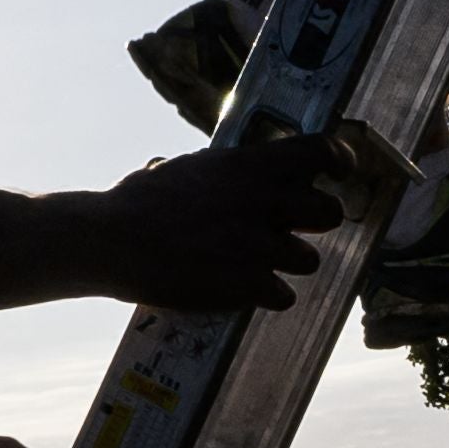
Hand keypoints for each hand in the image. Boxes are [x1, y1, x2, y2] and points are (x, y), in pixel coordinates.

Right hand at [77, 130, 339, 315]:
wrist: (108, 241)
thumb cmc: (137, 202)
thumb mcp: (184, 169)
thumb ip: (224, 170)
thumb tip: (239, 169)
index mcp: (246, 166)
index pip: (320, 152)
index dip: (339, 160)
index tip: (340, 170)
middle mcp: (259, 201)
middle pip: (329, 212)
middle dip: (315, 223)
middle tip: (292, 228)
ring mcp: (255, 244)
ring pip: (308, 260)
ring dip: (286, 264)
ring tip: (254, 263)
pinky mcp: (245, 283)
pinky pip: (283, 295)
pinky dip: (266, 295)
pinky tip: (241, 289)